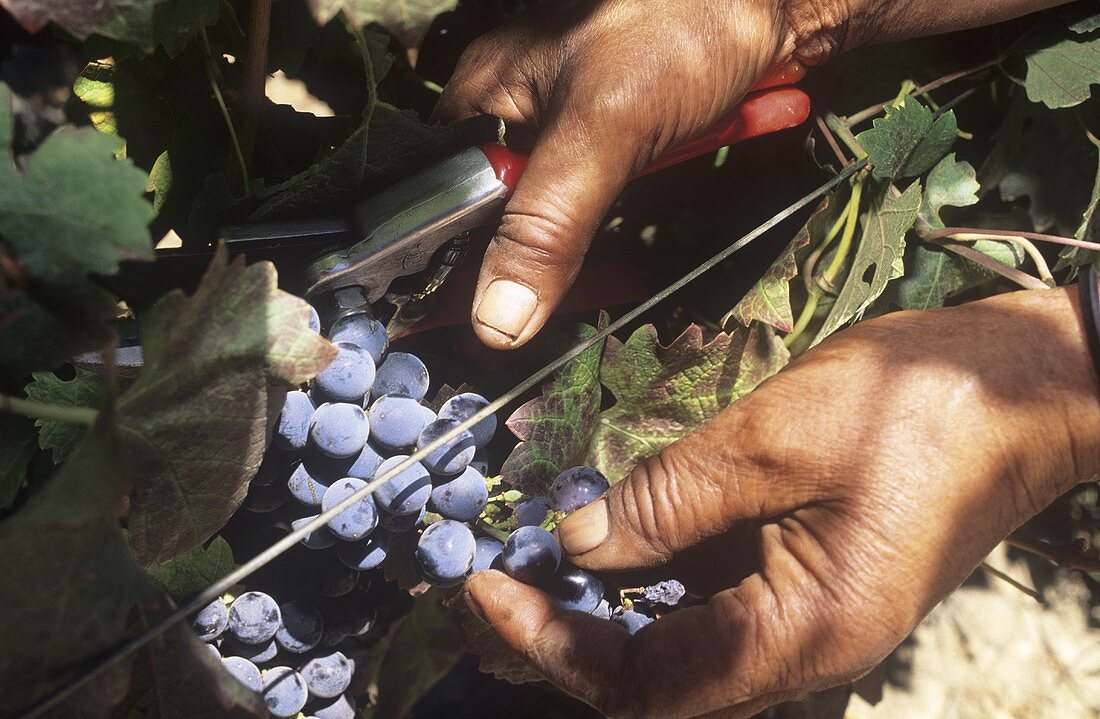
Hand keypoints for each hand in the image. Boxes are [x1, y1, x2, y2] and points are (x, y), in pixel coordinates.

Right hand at [432, 0, 833, 348]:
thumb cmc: (681, 23)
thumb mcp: (604, 131)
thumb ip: (548, 228)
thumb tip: (497, 323)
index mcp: (486, 95)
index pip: (447, 200)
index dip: (465, 261)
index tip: (501, 312)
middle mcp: (518, 106)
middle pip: (509, 213)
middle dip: (562, 239)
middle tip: (601, 259)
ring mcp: (572, 115)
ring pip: (569, 204)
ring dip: (624, 202)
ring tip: (664, 160)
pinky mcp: (621, 121)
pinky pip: (619, 178)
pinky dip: (658, 177)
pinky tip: (693, 146)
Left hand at [463, 287, 1099, 718]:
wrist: (1027, 385)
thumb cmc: (916, 408)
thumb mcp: (772, 443)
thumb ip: (665, 502)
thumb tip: (575, 545)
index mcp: (799, 637)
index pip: (640, 681)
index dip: (551, 641)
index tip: (483, 586)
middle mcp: (802, 650)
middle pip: (654, 673)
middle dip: (567, 627)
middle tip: (497, 571)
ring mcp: (810, 616)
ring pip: (681, 635)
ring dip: (608, 597)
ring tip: (538, 545)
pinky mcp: (813, 577)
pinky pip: (717, 593)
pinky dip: (657, 568)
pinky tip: (619, 523)